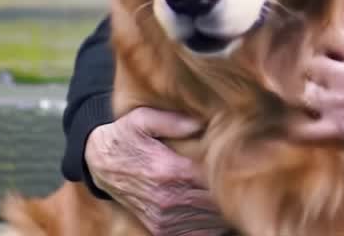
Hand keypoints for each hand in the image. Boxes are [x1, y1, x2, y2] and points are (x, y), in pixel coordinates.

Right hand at [84, 106, 231, 235]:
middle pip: (216, 203)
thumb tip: (201, 122)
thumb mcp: (142, 118)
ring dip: (224, 209)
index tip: (242, 161)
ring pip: (210, 221)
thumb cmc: (125, 136)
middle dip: (232, 192)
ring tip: (232, 192)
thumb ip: (173, 120)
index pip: (212, 178)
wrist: (100, 164)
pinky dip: (210, 224)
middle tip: (242, 178)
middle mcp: (167, 198)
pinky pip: (196, 234)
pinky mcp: (161, 229)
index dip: (231, 173)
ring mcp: (164, 218)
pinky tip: (215, 209)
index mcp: (168, 170)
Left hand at [290, 13, 343, 174]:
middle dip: (305, 64)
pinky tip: (295, 123)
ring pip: (303, 90)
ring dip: (302, 91)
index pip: (326, 34)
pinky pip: (305, 129)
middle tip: (302, 67)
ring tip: (303, 92)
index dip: (313, 35)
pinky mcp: (338, 128)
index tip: (306, 36)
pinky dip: (297, 127)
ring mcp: (339, 102)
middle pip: (309, 61)